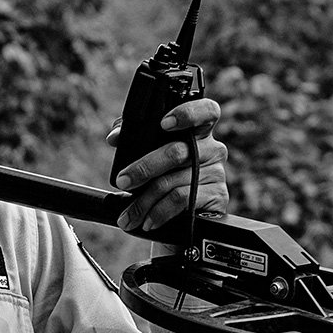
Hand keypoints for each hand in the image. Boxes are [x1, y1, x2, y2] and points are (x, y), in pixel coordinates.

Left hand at [107, 98, 229, 234]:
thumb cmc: (163, 176)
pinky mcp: (218, 195)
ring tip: (129, 214)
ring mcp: (217, 172)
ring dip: (145, 201)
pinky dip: (160, 212)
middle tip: (124, 180)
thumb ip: (133, 138)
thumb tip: (115, 138)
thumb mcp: (150, 154)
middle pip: (177, 152)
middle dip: (144, 168)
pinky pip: (183, 200)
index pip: (206, 110)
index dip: (187, 113)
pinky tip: (149, 221)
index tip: (164, 123)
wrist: (181, 215)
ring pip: (174, 182)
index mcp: (198, 131)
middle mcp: (212, 148)